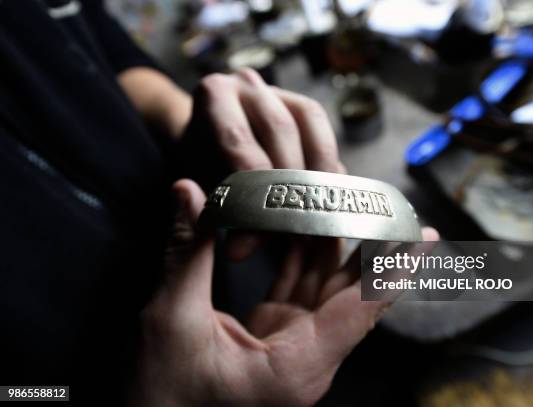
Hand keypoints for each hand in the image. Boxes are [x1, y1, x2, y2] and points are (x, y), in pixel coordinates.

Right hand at [130, 180, 437, 406]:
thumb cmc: (161, 394)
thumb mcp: (172, 322)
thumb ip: (188, 254)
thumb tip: (189, 191)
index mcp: (298, 365)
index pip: (360, 309)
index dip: (392, 269)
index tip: (422, 237)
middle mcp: (308, 357)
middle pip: (352, 294)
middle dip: (374, 248)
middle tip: (394, 207)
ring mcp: (294, 346)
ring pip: (328, 288)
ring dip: (339, 245)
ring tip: (354, 203)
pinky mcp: (276, 335)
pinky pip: (302, 289)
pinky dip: (307, 256)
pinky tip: (312, 225)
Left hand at [183, 69, 344, 258]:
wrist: (210, 139)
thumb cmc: (203, 164)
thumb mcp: (201, 184)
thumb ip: (218, 214)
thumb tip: (239, 249)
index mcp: (214, 94)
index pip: (236, 137)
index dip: (254, 179)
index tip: (265, 220)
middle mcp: (248, 83)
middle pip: (279, 129)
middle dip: (291, 181)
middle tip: (296, 225)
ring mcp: (280, 90)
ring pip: (311, 128)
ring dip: (317, 175)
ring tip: (316, 215)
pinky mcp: (305, 107)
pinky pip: (326, 135)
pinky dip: (327, 169)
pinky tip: (326, 198)